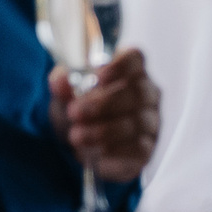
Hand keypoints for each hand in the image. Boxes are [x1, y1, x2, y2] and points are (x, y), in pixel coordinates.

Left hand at [52, 46, 159, 181]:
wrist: (80, 143)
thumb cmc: (79, 109)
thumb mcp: (65, 94)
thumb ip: (62, 84)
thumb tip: (60, 80)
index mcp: (128, 72)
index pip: (135, 59)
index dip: (120, 66)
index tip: (98, 77)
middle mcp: (146, 94)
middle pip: (137, 92)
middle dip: (104, 103)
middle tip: (75, 112)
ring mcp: (150, 122)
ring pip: (136, 123)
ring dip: (102, 131)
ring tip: (76, 136)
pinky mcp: (146, 148)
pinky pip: (138, 149)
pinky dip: (114, 152)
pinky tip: (96, 153)